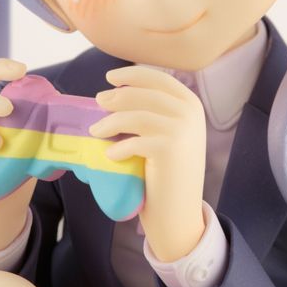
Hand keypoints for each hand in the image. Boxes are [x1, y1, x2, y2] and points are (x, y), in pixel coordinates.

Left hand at [89, 66, 206, 261]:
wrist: (180, 212)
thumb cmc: (167, 172)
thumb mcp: (166, 134)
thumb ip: (152, 111)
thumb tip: (110, 94)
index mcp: (190, 104)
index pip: (158, 78)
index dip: (132, 75)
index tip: (110, 78)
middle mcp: (190, 112)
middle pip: (143, 94)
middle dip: (116, 98)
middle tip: (98, 104)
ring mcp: (182, 129)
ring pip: (135, 115)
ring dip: (110, 122)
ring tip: (95, 132)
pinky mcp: (170, 149)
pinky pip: (134, 141)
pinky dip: (118, 148)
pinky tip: (111, 155)